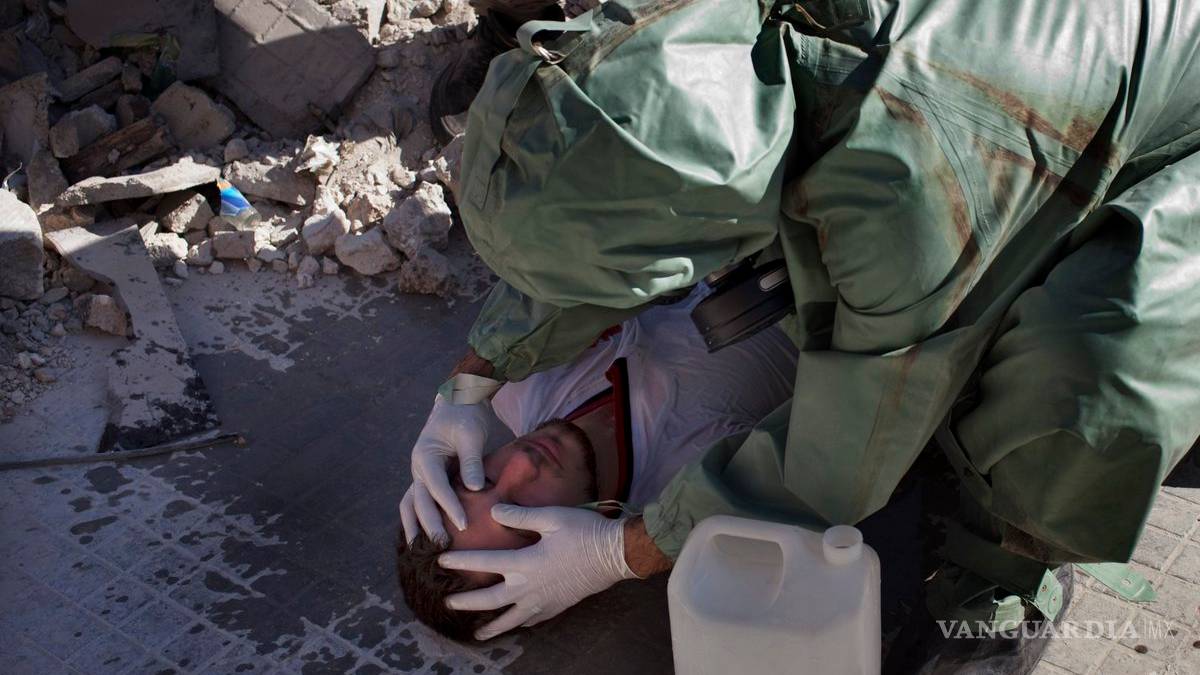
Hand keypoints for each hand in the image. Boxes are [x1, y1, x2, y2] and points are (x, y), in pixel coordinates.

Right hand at [399, 395, 491, 542]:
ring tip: (421, 551)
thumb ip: (471, 461)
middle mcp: (418, 467)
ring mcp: (421, 474)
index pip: (436, 487)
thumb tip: (475, 488)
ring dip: (415, 527)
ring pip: (411, 505)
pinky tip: (425, 537)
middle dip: (429, 525)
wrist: (460, 402)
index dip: (449, 507)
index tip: (464, 525)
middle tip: (442, 547)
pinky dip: (419, 520)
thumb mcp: (471, 434)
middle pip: (419, 501)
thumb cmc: (466, 415)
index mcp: (425, 455)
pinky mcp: (430, 478)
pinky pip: (420, 502)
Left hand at [439, 505, 638, 639]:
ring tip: (476, 633)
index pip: (485, 563)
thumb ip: (521, 516)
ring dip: (491, 626)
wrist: (614, 555)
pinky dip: (519, 624)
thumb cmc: (584, 532)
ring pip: (510, 619)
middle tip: (448, 602)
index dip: (461, 561)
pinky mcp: (557, 606)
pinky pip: (532, 620)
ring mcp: (544, 601)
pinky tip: (515, 624)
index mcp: (526, 563)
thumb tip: (495, 511)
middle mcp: (530, 587)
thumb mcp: (551, 518)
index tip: (442, 560)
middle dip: (467, 602)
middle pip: (490, 600)